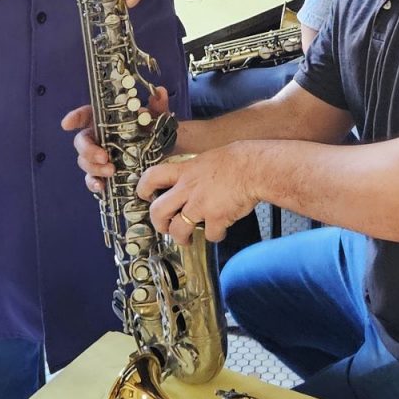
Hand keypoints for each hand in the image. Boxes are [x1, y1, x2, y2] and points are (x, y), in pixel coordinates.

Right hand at [64, 86, 170, 193]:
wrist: (165, 157)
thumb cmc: (153, 134)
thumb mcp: (157, 119)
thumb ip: (157, 106)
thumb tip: (160, 92)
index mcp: (106, 120)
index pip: (86, 115)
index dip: (75, 118)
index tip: (67, 124)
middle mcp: (99, 137)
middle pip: (82, 141)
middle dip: (88, 149)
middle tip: (104, 156)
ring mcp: (99, 157)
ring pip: (85, 161)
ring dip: (94, 167)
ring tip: (111, 171)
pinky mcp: (103, 174)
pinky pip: (91, 179)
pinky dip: (93, 183)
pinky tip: (101, 187)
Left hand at [135, 144, 257, 243]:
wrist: (255, 168)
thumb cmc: (237, 160)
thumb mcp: (207, 159)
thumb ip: (195, 172)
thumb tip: (191, 180)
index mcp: (185, 172)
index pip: (152, 177)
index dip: (143, 188)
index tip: (144, 195)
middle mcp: (188, 189)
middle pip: (157, 211)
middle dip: (158, 223)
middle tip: (164, 226)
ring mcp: (200, 206)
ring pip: (177, 230)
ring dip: (180, 238)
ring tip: (186, 239)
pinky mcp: (215, 219)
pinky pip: (209, 235)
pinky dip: (214, 236)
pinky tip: (220, 230)